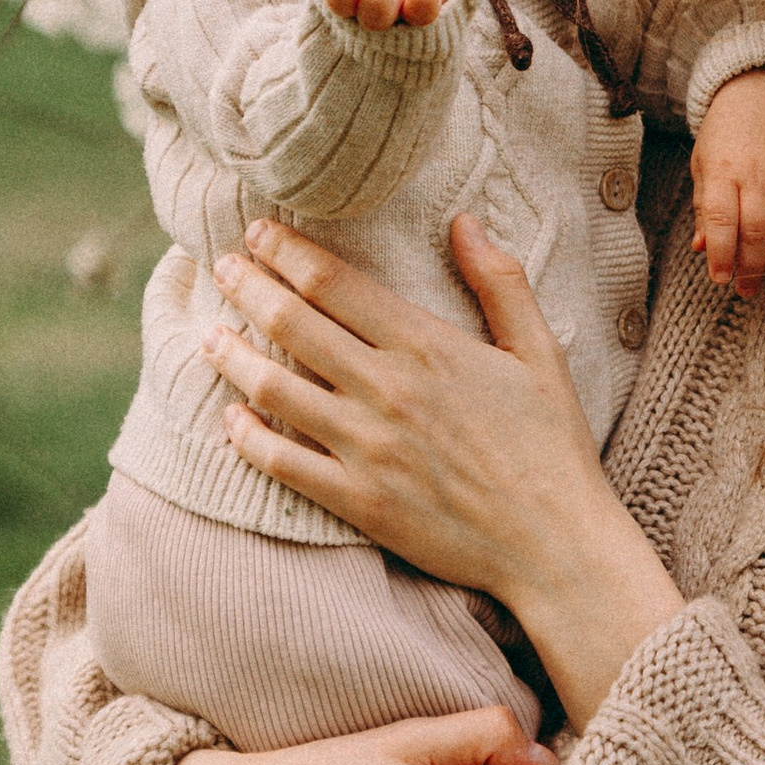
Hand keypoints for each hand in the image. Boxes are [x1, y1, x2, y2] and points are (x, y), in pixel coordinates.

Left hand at [203, 213, 685, 725]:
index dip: (286, 251)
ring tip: (210, 335)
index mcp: (427, 346)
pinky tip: (232, 418)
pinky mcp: (357, 501)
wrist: (555, 544)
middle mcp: (388, 389)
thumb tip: (462, 221)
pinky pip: (280, 462)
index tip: (259, 233)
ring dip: (231, 355)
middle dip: (247, 287)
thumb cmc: (552, 445)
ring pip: (272, 388)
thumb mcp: (540, 351)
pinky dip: (246, 436)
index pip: (334, 283)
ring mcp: (366, 448)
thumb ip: (500, 282)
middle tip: (222, 268)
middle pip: (291, 323)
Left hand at [690, 68, 764, 297]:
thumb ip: (703, 208)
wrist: (763, 92)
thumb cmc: (726, 135)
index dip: (721, 252)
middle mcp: (756, 173)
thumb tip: (700, 248)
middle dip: (752, 267)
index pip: (720, 217)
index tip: (720, 279)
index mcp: (722, 171)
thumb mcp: (704, 164)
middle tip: (747, 292)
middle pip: (757, 228)